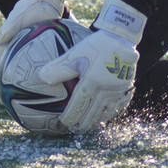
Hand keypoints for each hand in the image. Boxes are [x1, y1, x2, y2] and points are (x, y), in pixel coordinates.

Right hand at [0, 0, 67, 91]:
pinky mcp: (29, 51)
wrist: (44, 2)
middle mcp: (10, 46)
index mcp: (6, 41)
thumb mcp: (20, 14)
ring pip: (9, 69)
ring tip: (7, 98)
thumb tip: (0, 41)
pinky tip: (24, 88)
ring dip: (6, 82)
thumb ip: (10, 26)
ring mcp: (18, 49)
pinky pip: (22, 67)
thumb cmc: (31, 8)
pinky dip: (19, 77)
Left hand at [37, 0, 145, 132]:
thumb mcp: (74, 54)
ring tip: (88, 126)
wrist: (121, 37)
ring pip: (107, 112)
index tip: (64, 123)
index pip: (79, 106)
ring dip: (96, 120)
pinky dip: (111, 114)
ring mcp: (118, 90)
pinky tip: (105, 116)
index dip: (71, 117)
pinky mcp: (127, 87)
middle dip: (83, 123)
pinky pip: (119, 106)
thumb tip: (41, 78)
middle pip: (93, 113)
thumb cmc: (95, 45)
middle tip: (74, 129)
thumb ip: (59, 68)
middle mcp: (106, 89)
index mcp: (92, 82)